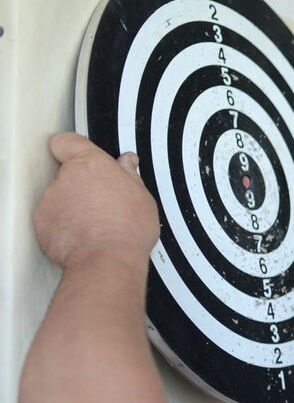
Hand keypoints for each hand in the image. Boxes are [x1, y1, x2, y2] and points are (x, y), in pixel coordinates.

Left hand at [33, 133, 159, 269]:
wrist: (107, 260)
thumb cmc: (126, 230)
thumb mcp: (142, 197)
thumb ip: (129, 175)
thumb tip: (127, 164)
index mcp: (91, 164)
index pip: (68, 141)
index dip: (73, 147)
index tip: (80, 155)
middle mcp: (67, 177)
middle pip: (69, 173)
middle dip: (83, 185)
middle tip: (103, 201)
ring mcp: (52, 199)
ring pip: (60, 197)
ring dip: (74, 206)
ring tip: (97, 224)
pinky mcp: (42, 221)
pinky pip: (52, 218)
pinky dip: (65, 225)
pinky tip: (85, 236)